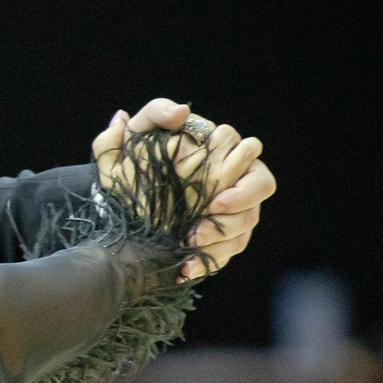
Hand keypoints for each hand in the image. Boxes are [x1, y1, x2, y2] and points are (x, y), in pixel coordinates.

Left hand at [94, 99, 271, 276]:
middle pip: (261, 187)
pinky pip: (228, 250)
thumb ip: (155, 114)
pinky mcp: (222, 235)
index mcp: (221, 147)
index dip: (240, 181)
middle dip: (238, 213)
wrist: (121, 201)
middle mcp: (234, 174)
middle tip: (202, 230)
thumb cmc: (132, 162)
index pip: (250, 153)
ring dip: (220, 241)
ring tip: (188, 249)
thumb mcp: (135, 135)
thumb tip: (181, 112)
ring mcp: (232, 207)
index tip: (214, 202)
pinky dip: (207, 262)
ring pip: (247, 225)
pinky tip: (185, 270)